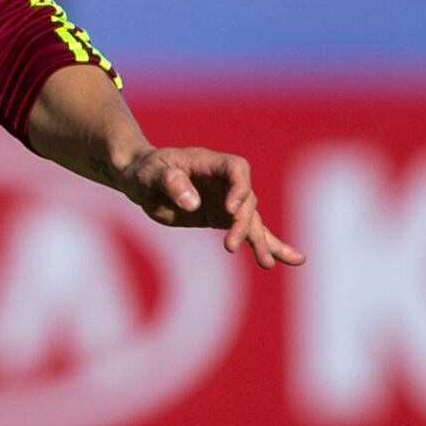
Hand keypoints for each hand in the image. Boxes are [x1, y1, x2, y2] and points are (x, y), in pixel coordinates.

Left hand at [112, 144, 304, 268]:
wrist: (140, 180)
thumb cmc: (145, 171)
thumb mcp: (152, 174)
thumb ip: (172, 183)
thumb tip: (192, 203)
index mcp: (210, 162)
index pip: (236, 169)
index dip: (239, 188)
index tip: (230, 209)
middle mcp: (225, 181)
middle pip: (246, 200)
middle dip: (242, 224)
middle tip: (231, 245)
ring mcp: (227, 200)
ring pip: (252, 220)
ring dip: (261, 242)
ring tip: (267, 263)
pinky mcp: (223, 217)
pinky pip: (249, 231)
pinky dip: (267, 245)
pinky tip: (285, 260)